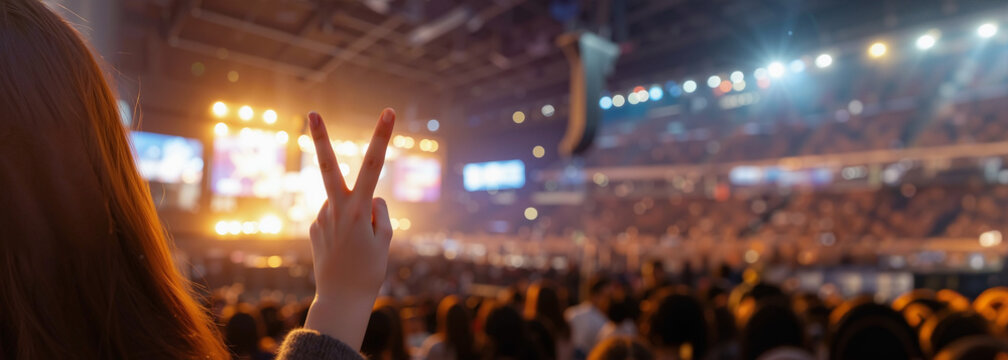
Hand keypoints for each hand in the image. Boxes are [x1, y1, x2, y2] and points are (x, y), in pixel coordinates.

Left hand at [303, 108, 394, 348]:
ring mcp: (322, 218)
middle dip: (320, 138)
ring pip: (346, 204)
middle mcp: (336, 209)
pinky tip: (344, 249)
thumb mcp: (385, 240)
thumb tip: (369, 196)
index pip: (374, 166)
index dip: (382, 137)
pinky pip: (337, 219)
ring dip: (355, 217)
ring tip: (356, 248)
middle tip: (311, 111)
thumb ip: (380, 212)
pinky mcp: (314, 228)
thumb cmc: (369, 271)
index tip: (389, 112)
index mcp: (358, 210)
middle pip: (328, 166)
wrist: (341, 300)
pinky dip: (345, 228)